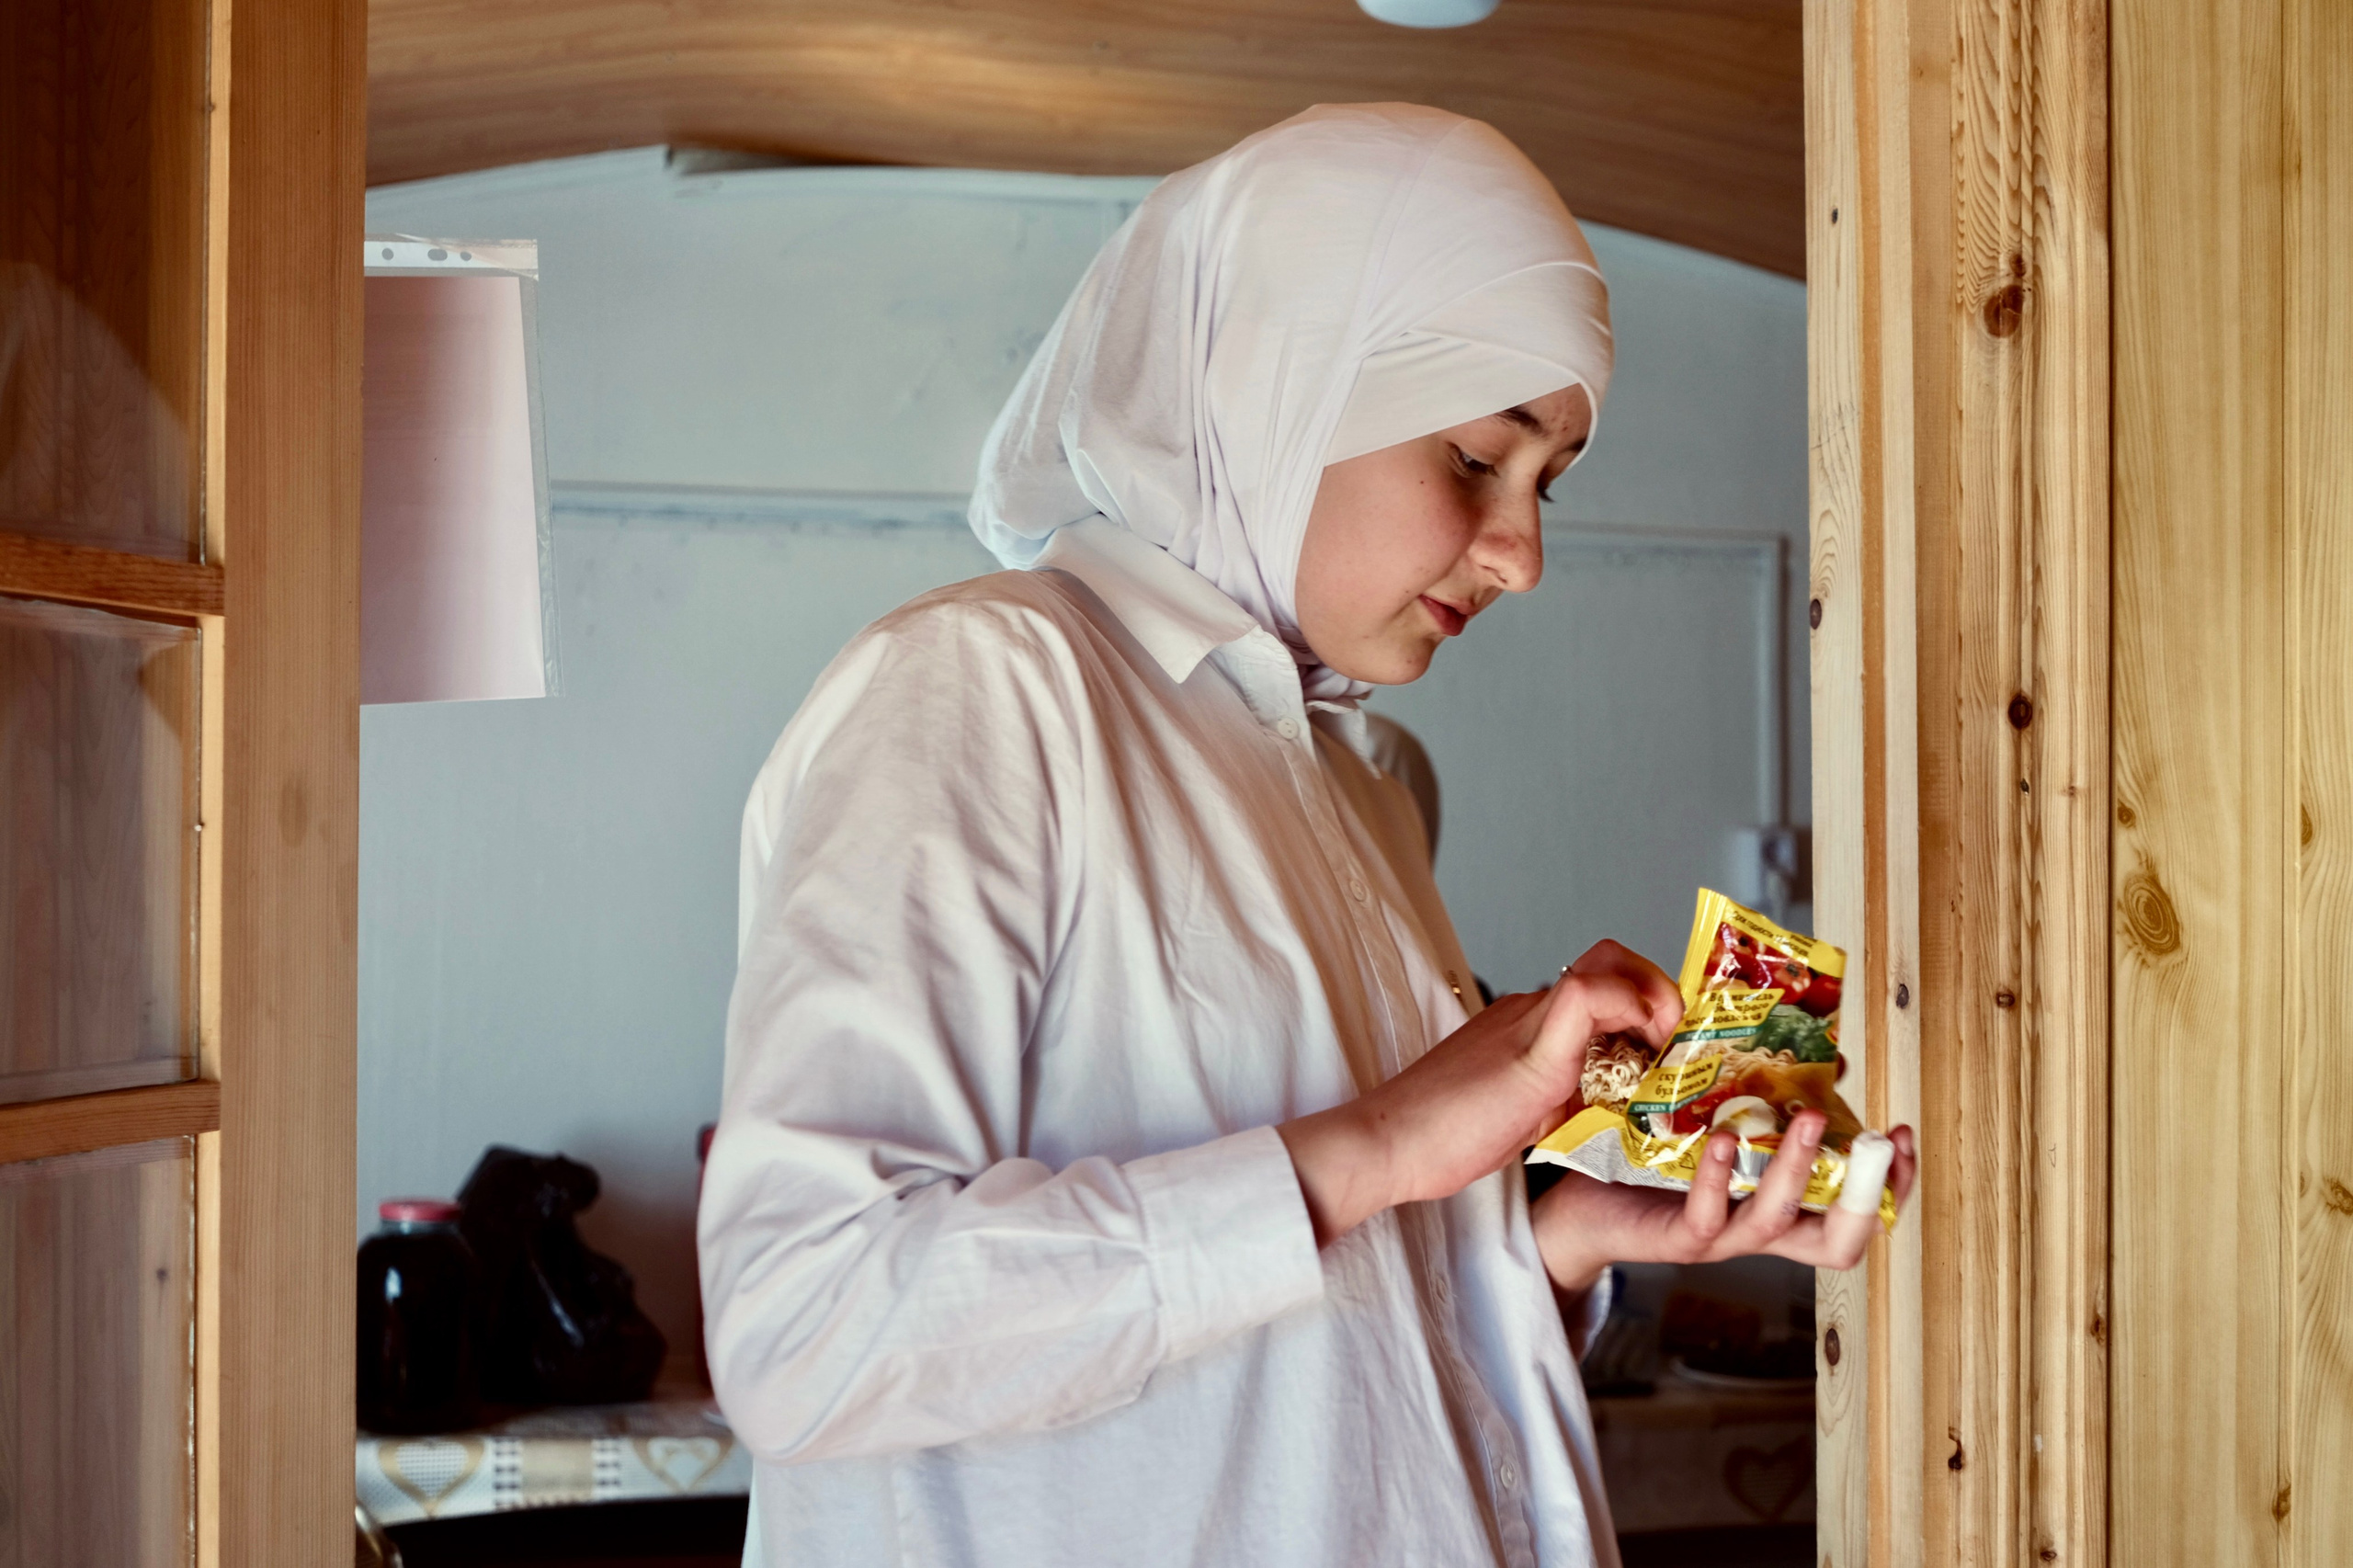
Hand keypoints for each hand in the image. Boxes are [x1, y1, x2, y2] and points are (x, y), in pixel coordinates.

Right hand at [1278, 941, 1682, 1245]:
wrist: (1388, 1143)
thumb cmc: (1440, 1138)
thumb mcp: (1518, 1114)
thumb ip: (1555, 1099)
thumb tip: (1598, 1107)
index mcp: (1524, 1023)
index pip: (1597, 983)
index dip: (1640, 999)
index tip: (1664, 1044)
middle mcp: (1527, 1009)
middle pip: (1609, 962)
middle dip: (1656, 990)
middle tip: (1676, 1042)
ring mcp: (1527, 1023)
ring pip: (1606, 968)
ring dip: (1654, 999)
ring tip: (1671, 1053)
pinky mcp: (1530, 1052)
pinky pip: (1588, 998)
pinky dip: (1630, 1010)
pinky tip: (1643, 1054)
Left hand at [1529, 1115, 1919, 1292]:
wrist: (1580, 1204)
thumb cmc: (1655, 1166)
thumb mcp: (1723, 1124)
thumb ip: (1772, 1102)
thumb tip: (1831, 1062)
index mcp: (1779, 1203)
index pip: (1857, 1213)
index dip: (1891, 1186)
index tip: (1904, 1135)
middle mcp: (1758, 1228)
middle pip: (1839, 1240)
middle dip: (1865, 1193)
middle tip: (1876, 1142)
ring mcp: (1721, 1236)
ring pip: (1777, 1222)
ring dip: (1796, 1169)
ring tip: (1808, 1119)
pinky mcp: (1675, 1237)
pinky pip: (1708, 1218)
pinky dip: (1719, 1179)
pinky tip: (1724, 1140)